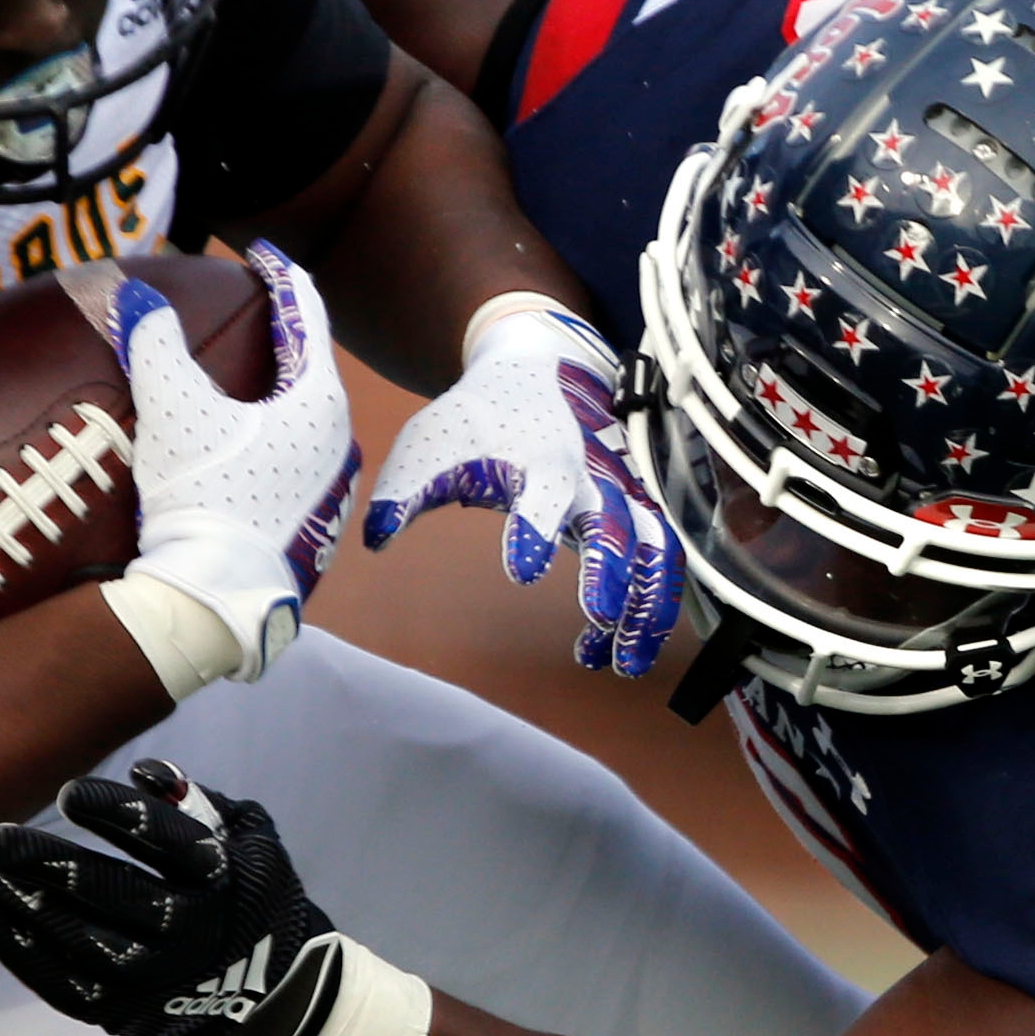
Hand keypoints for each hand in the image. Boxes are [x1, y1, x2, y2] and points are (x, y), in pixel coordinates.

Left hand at [0, 761, 342, 1035]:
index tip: (67, 794)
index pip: (165, 842)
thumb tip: (145, 773)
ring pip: (77, 940)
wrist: (271, 992)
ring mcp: (154, 978)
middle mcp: (188, 931)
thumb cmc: (246, 893)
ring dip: (19, 902)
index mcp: (220, 879)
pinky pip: (63, 986)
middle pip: (110, 894)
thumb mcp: (247, 837)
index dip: (116, 815)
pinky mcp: (125, 1011)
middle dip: (46, 864)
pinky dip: (19, 953)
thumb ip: (198, 801)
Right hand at [103, 242, 359, 678]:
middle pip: (311, 371)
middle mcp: (339, 442)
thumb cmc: (203, 493)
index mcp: (320, 402)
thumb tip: (134, 294)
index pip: (305, 317)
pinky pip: (294, 467)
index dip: (280, 278)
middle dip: (284, 340)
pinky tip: (245, 454)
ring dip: (277, 399)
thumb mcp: (173, 407)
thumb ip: (153, 342)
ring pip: (305, 424)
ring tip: (250, 385)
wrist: (215, 599)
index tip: (263, 255)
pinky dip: (270, 445)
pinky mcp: (312, 530)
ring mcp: (330, 490)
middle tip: (259, 314)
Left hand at [361, 300, 679, 675]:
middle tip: (598, 618)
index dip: (535, 530)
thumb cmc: (474, 418)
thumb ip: (403, 491)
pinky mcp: (634, 511)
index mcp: (539, 456)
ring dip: (647, 605)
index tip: (522, 571)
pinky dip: (650, 607)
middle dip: (611, 572)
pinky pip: (658, 559)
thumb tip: (376, 540)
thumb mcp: (429, 443)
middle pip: (614, 522)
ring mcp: (620, 493)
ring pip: (653, 547)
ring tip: (622, 663)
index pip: (544, 493)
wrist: (532, 372)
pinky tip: (611, 652)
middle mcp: (590, 475)